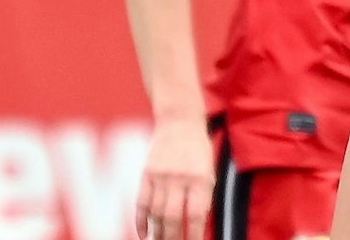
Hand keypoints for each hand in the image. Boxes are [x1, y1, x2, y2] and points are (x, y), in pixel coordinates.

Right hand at [134, 118, 212, 239]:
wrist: (180, 121)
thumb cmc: (198, 149)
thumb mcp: (208, 170)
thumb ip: (202, 196)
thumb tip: (194, 225)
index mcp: (200, 178)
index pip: (196, 214)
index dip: (194, 234)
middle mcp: (180, 178)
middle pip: (172, 217)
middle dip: (173, 238)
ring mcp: (160, 176)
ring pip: (155, 213)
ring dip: (157, 233)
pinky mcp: (146, 174)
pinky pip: (141, 203)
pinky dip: (141, 221)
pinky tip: (144, 234)